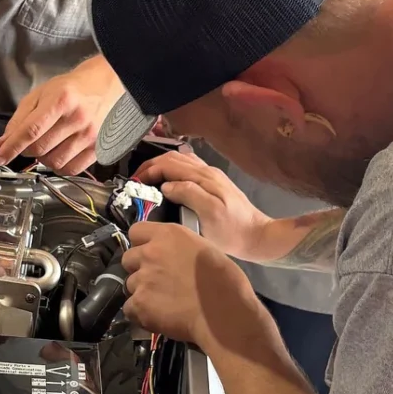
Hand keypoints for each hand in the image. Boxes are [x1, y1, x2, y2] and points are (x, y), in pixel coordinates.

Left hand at [0, 56, 122, 172]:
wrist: (105, 85)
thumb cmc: (71, 88)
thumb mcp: (41, 94)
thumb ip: (20, 118)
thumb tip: (3, 142)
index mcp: (61, 100)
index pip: (30, 131)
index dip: (12, 147)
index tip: (0, 156)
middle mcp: (78, 118)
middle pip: (40, 148)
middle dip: (25, 150)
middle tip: (26, 144)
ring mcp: (90, 134)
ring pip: (54, 162)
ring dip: (42, 159)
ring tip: (45, 146)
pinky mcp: (98, 148)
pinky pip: (72, 169)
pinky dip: (59, 167)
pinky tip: (58, 154)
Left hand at [122, 223, 263, 350]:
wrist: (224, 313)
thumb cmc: (224, 281)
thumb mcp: (202, 247)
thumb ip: (178, 248)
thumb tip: (171, 256)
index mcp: (168, 234)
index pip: (136, 231)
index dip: (142, 244)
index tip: (150, 254)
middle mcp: (150, 252)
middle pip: (128, 258)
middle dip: (139, 269)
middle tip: (157, 281)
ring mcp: (143, 278)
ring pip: (130, 285)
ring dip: (142, 292)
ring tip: (162, 302)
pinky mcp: (140, 304)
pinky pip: (130, 308)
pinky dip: (140, 314)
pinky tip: (157, 316)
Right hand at [135, 152, 272, 260]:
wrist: (257, 236)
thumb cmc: (233, 231)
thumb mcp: (211, 215)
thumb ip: (189, 195)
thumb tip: (166, 186)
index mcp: (204, 177)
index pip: (169, 164)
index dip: (150, 171)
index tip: (135, 183)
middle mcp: (207, 171)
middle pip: (173, 158)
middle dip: (151, 166)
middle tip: (136, 180)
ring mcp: (211, 175)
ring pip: (180, 160)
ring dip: (161, 165)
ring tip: (147, 179)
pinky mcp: (213, 182)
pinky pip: (188, 167)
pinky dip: (172, 169)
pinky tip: (167, 180)